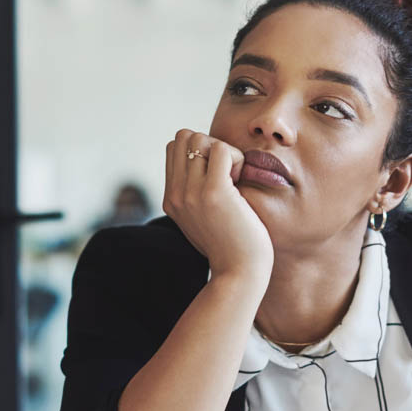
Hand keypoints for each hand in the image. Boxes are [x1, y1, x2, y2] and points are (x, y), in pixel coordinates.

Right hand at [163, 129, 272, 280]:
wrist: (239, 274)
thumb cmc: (232, 246)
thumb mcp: (204, 218)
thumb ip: (197, 194)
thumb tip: (208, 161)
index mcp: (171, 200)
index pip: (174, 148)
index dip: (199, 152)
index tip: (217, 176)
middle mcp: (175, 195)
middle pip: (183, 136)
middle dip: (208, 144)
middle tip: (226, 173)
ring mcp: (191, 193)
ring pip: (199, 138)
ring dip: (223, 151)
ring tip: (234, 179)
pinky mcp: (214, 193)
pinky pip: (221, 148)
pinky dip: (236, 158)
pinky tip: (240, 183)